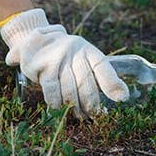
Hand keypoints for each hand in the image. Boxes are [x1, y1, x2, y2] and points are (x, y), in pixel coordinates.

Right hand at [0, 9, 128, 117]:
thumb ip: (97, 73)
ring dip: (74, 107)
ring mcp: (57, 57)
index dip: (112, 83)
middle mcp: (73, 50)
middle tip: (94, 116)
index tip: (122, 98)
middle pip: (86, 83)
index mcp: (86, 49)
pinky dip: (56, 103)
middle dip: (92, 104)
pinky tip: (59, 108)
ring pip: (70, 90)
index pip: (102, 66)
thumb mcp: (80, 56)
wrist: (33, 39)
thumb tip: (121, 95)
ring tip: (79, 116)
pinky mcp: (42, 66)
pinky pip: (52, 90)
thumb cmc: (64, 55)